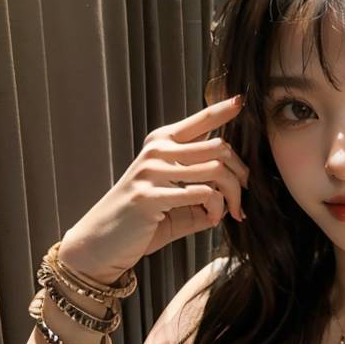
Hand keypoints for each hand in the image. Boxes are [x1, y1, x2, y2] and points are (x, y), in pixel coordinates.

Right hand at [58, 97, 248, 283]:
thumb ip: (201, 186)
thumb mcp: (175, 197)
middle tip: (242, 198)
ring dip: (232, 196)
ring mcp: (151, 171)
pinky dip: (216, 209)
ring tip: (230, 213)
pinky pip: (202, 194)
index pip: (199, 121)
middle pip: (219, 147)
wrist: (102, 243)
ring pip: (216, 169)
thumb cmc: (142, 222)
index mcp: (161, 143)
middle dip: (241, 174)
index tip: (240, 100)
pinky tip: (212, 219)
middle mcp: (157, 151)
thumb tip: (235, 186)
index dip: (222, 110)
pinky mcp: (151, 196)